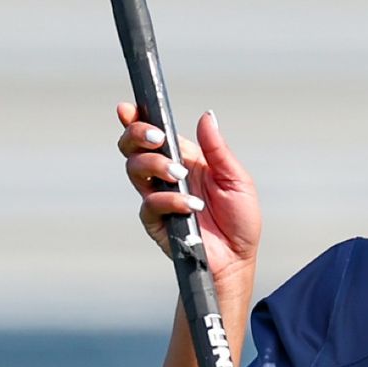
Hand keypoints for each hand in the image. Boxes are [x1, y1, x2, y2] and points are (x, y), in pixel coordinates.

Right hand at [116, 103, 260, 287]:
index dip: (136, 119)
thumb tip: (207, 117)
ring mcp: (159, 197)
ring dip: (154, 165)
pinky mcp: (156, 222)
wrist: (238, 258)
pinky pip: (150, 204)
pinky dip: (169, 200)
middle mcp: (167, 176)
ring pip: (135, 170)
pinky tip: (191, 205)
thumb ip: (217, 149)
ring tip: (179, 174)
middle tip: (156, 138)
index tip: (127, 108)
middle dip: (136, 135)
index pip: (155, 135)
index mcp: (186, 159)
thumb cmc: (240, 219)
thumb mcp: (236, 178)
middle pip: (134, 148)